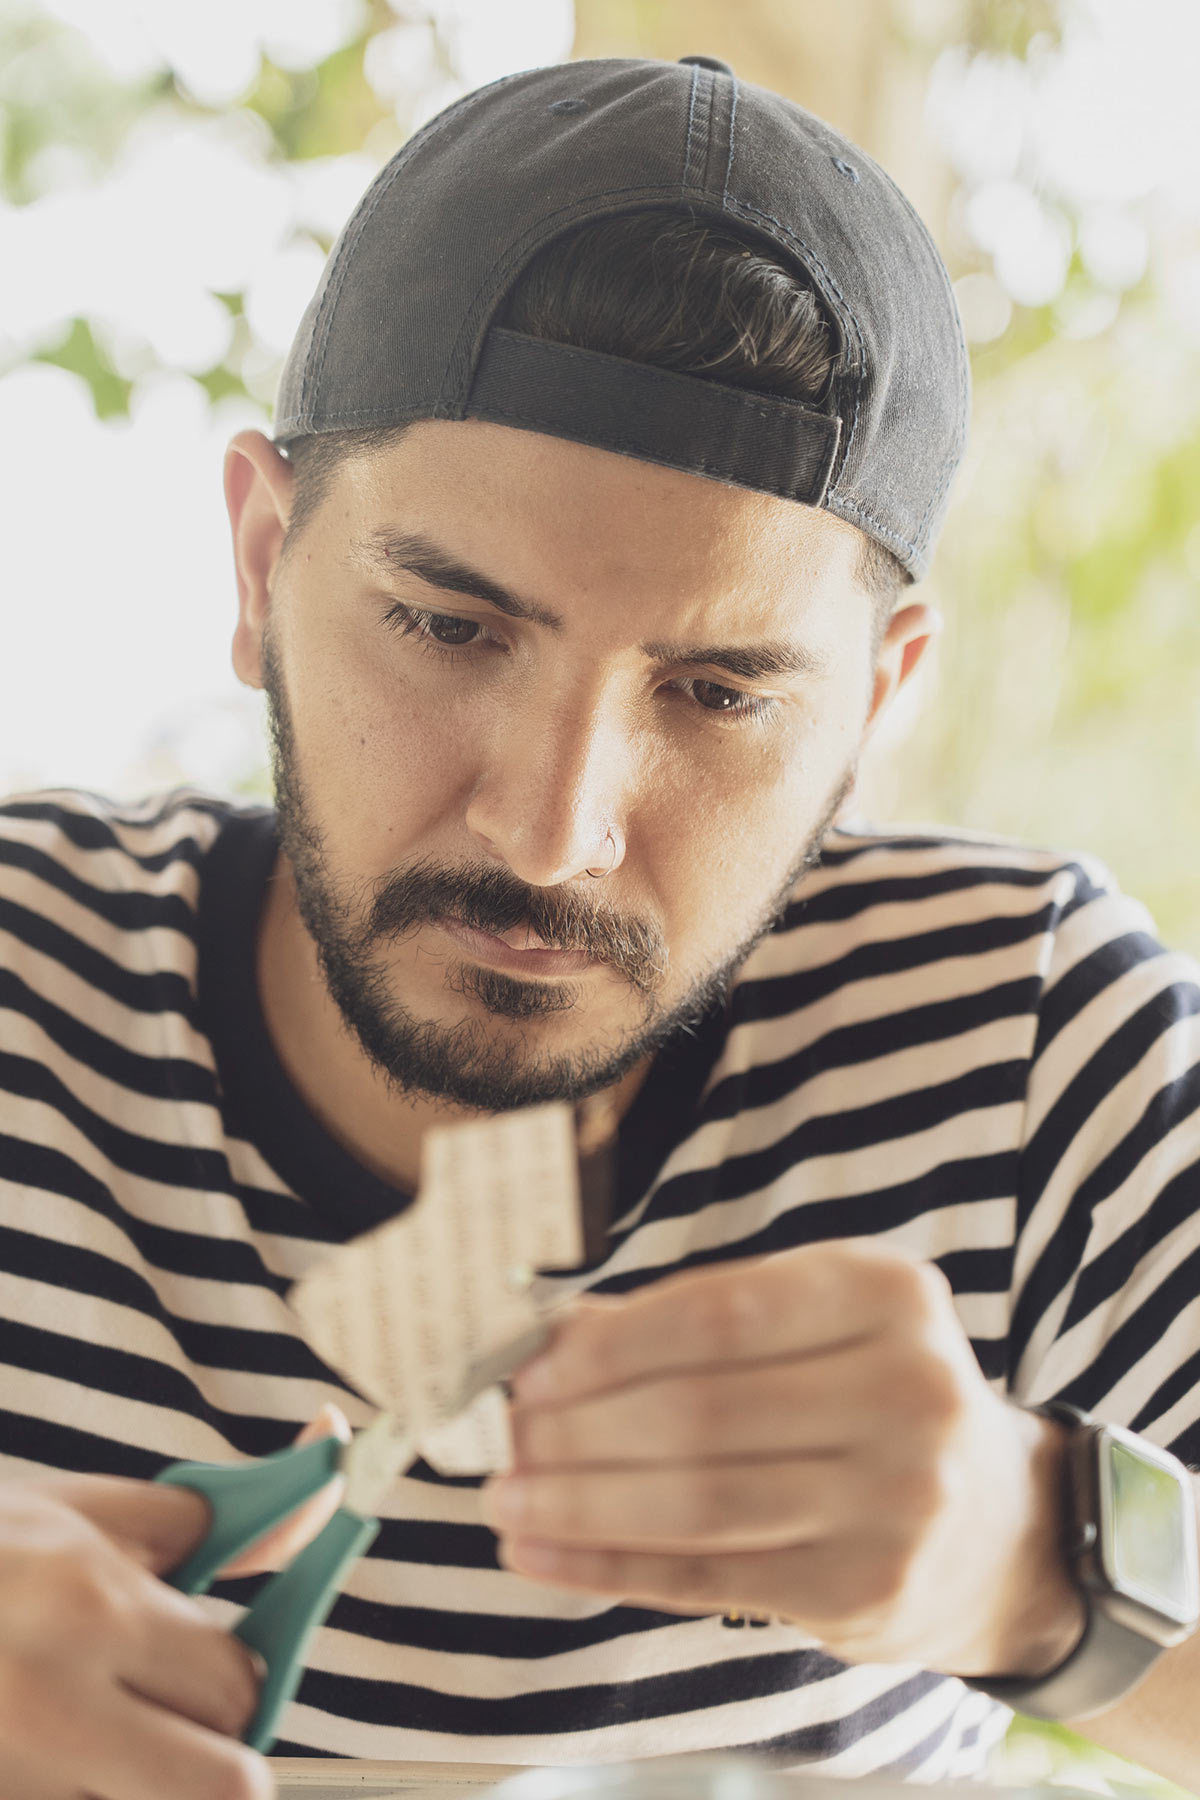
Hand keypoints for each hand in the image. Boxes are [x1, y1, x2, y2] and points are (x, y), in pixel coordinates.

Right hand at [0, 1405, 348, 1799]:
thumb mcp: (78, 1514)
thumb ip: (210, 1517)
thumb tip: (327, 1480)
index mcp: (88, 1606)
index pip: (238, 1685)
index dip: (231, 1679)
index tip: (202, 1667)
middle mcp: (50, 1704)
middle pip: (220, 1788)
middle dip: (206, 1755)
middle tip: (155, 1718)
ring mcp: (13, 1781)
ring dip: (142, 1788)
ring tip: (97, 1741)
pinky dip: (84, 1796)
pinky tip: (47, 1763)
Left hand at [483, 1243, 1084, 1678]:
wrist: (997, 1525)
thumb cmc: (869, 1397)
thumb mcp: (811, 1328)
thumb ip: (690, 1323)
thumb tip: (548, 1339)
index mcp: (888, 1294)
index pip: (721, 1311)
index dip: (610, 1342)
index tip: (528, 1366)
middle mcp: (909, 1391)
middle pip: (701, 1411)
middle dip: (579, 1426)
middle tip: (503, 1436)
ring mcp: (898, 1501)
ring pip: (698, 1500)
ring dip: (579, 1500)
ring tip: (505, 1494)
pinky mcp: (866, 1591)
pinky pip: (706, 1578)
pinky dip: (606, 1565)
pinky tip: (539, 1552)